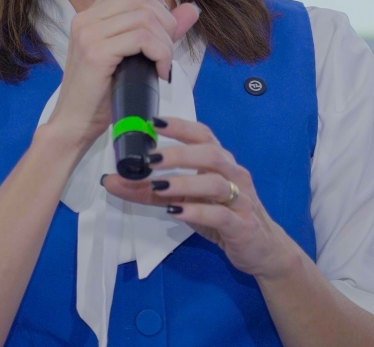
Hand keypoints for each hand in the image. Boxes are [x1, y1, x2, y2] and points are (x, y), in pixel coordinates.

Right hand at [45, 0, 199, 152]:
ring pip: (145, 16)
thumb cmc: (103, 94)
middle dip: (165, 22)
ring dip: (165, 41)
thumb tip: (191, 9)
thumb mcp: (134, 56)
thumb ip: (161, 30)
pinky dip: (160, 53)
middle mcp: (85, 19)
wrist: (75, 125)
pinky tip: (158, 72)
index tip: (161, 28)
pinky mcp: (95, 53)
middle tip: (165, 51)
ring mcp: (88, 34)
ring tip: (162, 63)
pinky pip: (141, 38)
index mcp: (89, 15)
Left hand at [103, 117, 301, 279]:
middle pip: (210, 153)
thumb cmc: (222, 218)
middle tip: (150, 159)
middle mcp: (233, 174)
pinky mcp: (242, 225)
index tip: (153, 122)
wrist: (262, 250)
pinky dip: (197, 212)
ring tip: (158, 186)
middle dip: (179, 154)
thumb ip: (148, 191)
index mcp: (220, 162)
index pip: (202, 135)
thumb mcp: (184, 202)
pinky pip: (221, 214)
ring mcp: (241, 199)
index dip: (180, 126)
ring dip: (185, 182)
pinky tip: (177, 212)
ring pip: (216, 182)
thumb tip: (111, 180)